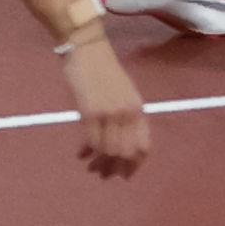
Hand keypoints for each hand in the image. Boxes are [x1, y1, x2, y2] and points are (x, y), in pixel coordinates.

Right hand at [60, 31, 150, 177]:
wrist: (87, 50)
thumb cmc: (104, 71)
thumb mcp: (124, 93)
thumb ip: (126, 116)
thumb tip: (121, 144)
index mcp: (138, 109)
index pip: (144, 146)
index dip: (135, 165)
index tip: (125, 175)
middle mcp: (128, 114)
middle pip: (125, 153)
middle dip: (114, 169)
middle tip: (103, 175)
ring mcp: (109, 113)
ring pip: (108, 151)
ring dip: (99, 164)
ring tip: (91, 168)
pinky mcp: (90, 112)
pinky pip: (91, 142)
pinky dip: (86, 152)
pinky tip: (81, 154)